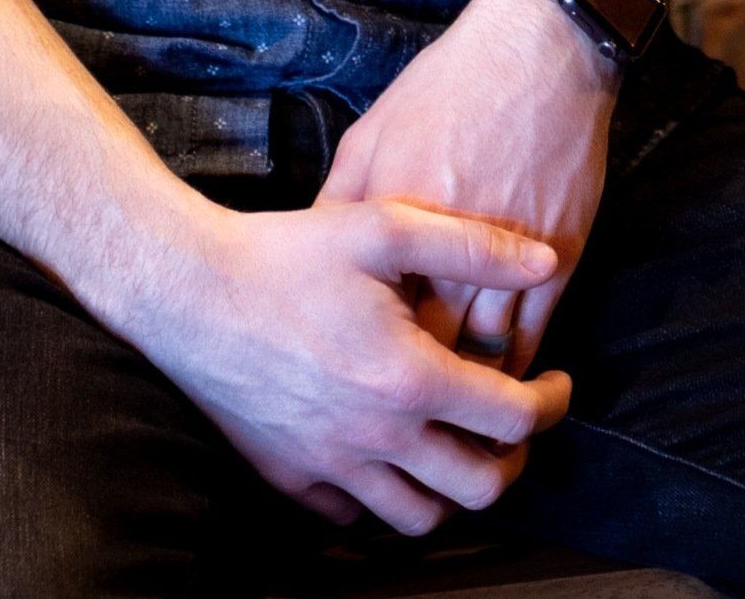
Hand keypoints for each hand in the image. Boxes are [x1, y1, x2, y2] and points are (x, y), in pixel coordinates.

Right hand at [133, 194, 572, 535]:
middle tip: (511, 421)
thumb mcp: (381, 227)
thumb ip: (471, 243)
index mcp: (410, 379)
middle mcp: (378, 437)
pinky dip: (382, 496)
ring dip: (452, 489)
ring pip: (419, 518)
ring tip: (454, 443)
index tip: (555, 382)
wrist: (188, 292)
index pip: (513, 419)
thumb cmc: (284, 253)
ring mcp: (332, 465)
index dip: (552, 402)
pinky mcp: (290, 476)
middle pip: (479, 487)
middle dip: (513, 459)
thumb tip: (545, 260)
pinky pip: (353, 516)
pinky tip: (384, 451)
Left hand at [320, 0, 618, 376]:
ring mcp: (511, 251)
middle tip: (396, 413)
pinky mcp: (559, 253)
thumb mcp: (374, 130)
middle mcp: (453, 240)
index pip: (373, 306)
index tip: (347, 369)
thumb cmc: (449, 86)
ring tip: (447, 411)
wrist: (540, 51)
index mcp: (399, 209)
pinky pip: (536, 332)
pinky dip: (516, 364)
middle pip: (428, 345)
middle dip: (412, 384)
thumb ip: (343, 196)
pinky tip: (499, 380)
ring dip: (467, 390)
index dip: (362, 345)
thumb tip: (314, 247)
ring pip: (486, 354)